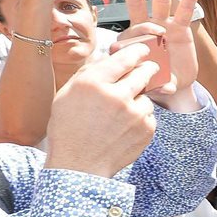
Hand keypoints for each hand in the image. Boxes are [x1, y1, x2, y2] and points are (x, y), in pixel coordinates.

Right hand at [45, 42, 157, 177]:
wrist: (78, 166)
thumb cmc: (69, 130)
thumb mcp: (67, 95)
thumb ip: (89, 73)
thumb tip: (108, 56)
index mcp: (94, 83)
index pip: (125, 58)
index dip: (138, 51)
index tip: (144, 50)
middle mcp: (117, 95)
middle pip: (145, 72)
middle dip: (148, 69)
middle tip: (149, 69)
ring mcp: (134, 114)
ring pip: (146, 97)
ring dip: (138, 101)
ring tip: (120, 115)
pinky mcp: (146, 129)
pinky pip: (149, 116)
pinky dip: (140, 119)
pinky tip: (124, 129)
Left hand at [114, 0, 199, 109]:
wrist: (173, 82)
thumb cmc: (158, 82)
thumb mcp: (157, 85)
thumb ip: (160, 86)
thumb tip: (163, 89)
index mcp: (134, 43)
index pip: (129, 35)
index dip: (132, 37)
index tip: (134, 44)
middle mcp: (147, 30)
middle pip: (139, 6)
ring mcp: (164, 26)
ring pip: (161, 2)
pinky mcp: (180, 27)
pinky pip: (184, 10)